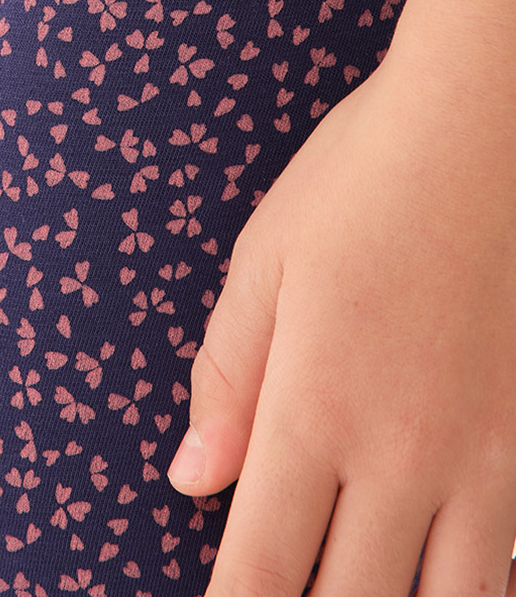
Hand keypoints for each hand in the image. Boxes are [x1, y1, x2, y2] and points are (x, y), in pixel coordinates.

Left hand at [167, 0, 515, 594]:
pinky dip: (473, 585)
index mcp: (315, 410)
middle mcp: (401, 457)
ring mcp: (481, 460)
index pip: (262, 570)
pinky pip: (507, 560)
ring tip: (360, 584)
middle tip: (287, 591)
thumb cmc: (362, 179)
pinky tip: (444, 575)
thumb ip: (227, 379)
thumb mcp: (265, 262)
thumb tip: (193, 477)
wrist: (488, 128)